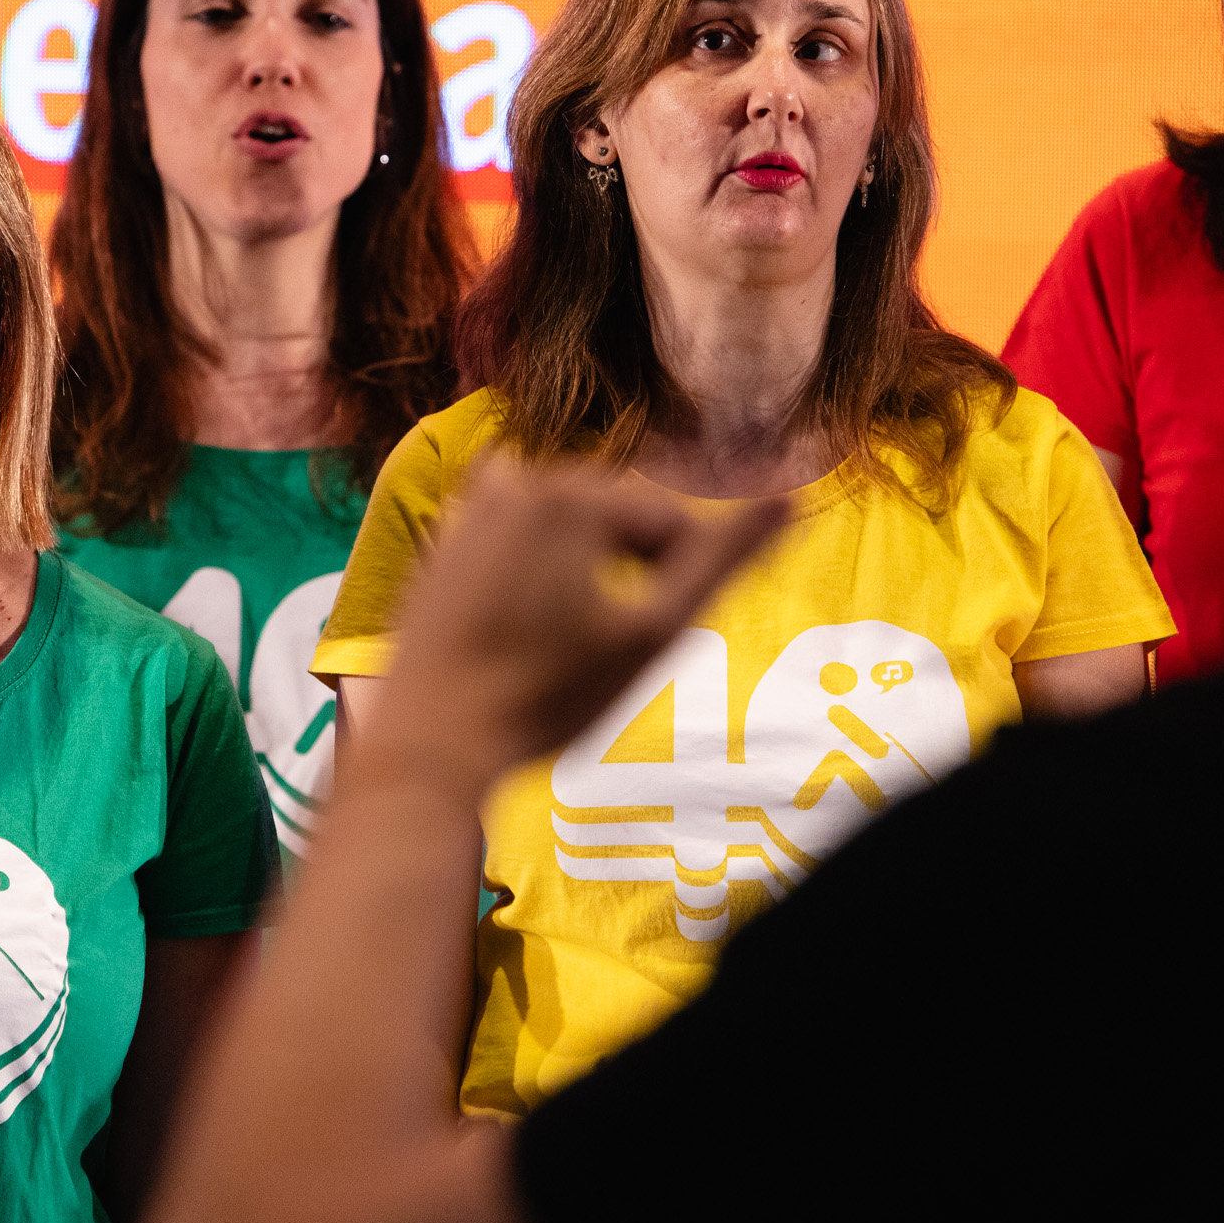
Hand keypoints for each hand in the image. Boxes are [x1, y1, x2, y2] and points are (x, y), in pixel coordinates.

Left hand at [362, 458, 784, 801]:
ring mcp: (473, 507)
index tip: (649, 646)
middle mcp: (519, 480)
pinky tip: (526, 618)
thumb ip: (721, 559)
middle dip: (630, 570)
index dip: (678, 586)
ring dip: (586, 569)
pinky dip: (537, 567)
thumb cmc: (547, 696)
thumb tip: (791, 501)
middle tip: (607, 649)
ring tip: (567, 641)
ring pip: (569, 527)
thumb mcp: (654, 633)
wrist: (432, 743)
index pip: (672, 524)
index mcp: (575, 494)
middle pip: (617, 517)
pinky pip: (518, 537)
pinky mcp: (446, 540)